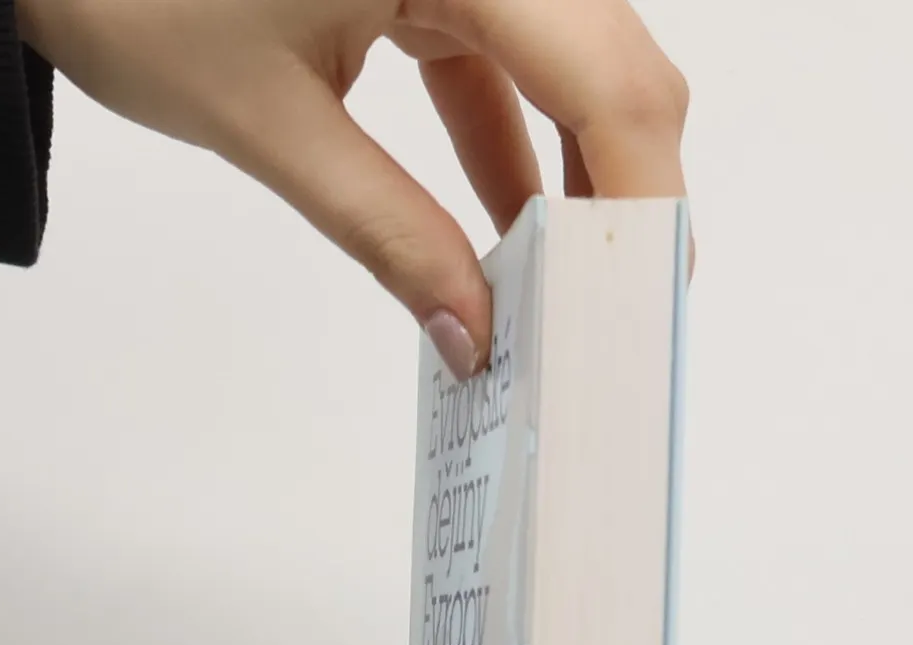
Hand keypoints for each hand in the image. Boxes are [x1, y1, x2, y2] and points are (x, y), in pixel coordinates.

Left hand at [15, 0, 688, 376]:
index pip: (607, 74)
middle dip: (622, 187)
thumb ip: (390, 234)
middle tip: (613, 305)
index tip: (644, 296)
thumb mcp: (268, 127)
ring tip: (563, 282)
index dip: (643, 193)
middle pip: (614, 57)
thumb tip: (474, 335)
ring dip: (573, 165)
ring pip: (573, 52)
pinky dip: (510, 129)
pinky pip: (503, 42)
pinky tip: (507, 225)